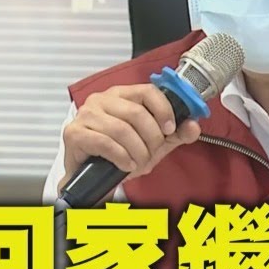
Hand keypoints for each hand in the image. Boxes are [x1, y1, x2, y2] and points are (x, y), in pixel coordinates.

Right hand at [58, 84, 201, 191]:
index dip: (163, 110)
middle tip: (151, 153)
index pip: (147, 91)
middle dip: (151, 138)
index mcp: (122, 94)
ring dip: (136, 151)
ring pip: (122, 129)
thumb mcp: (154, 144)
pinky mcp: (74, 133)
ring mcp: (86, 115)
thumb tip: (193, 126)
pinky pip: (105, 143)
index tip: (170, 129)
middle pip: (137, 112)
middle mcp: (102, 99)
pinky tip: (126, 165)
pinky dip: (121, 157)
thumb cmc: (120, 154)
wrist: (93, 176)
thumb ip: (175, 134)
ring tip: (138, 162)